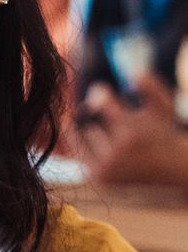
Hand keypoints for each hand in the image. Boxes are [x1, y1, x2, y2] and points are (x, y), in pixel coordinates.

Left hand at [78, 72, 187, 189]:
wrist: (170, 169)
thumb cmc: (163, 132)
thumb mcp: (164, 107)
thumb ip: (151, 87)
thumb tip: (133, 73)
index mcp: (131, 134)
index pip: (101, 103)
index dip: (100, 94)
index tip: (100, 89)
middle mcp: (116, 153)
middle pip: (90, 121)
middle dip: (101, 118)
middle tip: (116, 120)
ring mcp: (105, 168)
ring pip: (85, 136)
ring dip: (96, 132)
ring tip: (116, 137)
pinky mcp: (98, 177)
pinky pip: (81, 152)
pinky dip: (90, 145)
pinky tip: (104, 142)